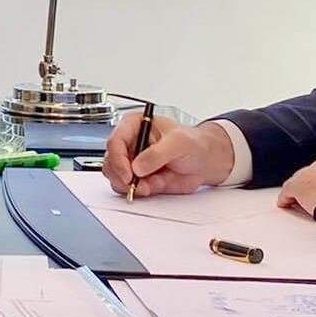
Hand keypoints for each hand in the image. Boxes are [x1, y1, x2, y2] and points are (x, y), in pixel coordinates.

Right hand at [102, 114, 235, 195]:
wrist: (205, 162)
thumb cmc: (194, 143)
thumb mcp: (179, 142)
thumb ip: (158, 153)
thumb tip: (138, 166)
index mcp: (135, 126)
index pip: (115, 141)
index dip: (118, 159)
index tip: (128, 174)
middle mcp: (130, 143)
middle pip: (110, 161)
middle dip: (122, 176)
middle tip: (137, 184)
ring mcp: (132, 161)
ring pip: (115, 176)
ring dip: (130, 185)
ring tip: (149, 184)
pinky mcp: (137, 177)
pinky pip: (126, 187)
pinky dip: (137, 191)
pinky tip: (152, 186)